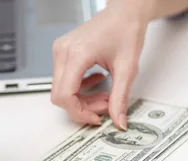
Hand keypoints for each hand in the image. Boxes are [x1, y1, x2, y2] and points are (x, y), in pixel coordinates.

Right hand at [51, 0, 153, 129]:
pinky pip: (64, 80)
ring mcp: (60, 51)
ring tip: (105, 94)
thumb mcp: (127, 69)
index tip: (96, 117)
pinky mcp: (63, 52)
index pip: (65, 95)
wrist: (125, 12)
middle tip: (105, 105)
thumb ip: (120, 98)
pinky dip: (80, 88)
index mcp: (76, 54)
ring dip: (82, 99)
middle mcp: (63, 52)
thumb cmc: (126, 29)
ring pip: (61, 89)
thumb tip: (118, 121)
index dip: (79, 112)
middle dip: (82, 107)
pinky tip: (97, 82)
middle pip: (60, 95)